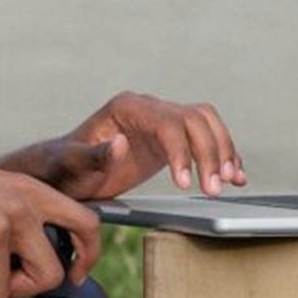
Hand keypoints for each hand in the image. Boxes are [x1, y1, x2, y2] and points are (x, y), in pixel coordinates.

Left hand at [0, 92, 246, 198]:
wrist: (63, 174)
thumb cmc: (63, 169)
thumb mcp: (73, 166)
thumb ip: (95, 155)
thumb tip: (121, 142)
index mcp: (127, 108)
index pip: (168, 123)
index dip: (182, 152)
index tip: (186, 184)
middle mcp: (148, 108)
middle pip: (194, 120)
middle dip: (209, 153)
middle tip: (214, 188)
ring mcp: (161, 121)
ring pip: (206, 124)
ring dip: (222, 151)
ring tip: (230, 182)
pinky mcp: (169, 139)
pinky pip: (204, 138)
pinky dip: (222, 155)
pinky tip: (234, 176)